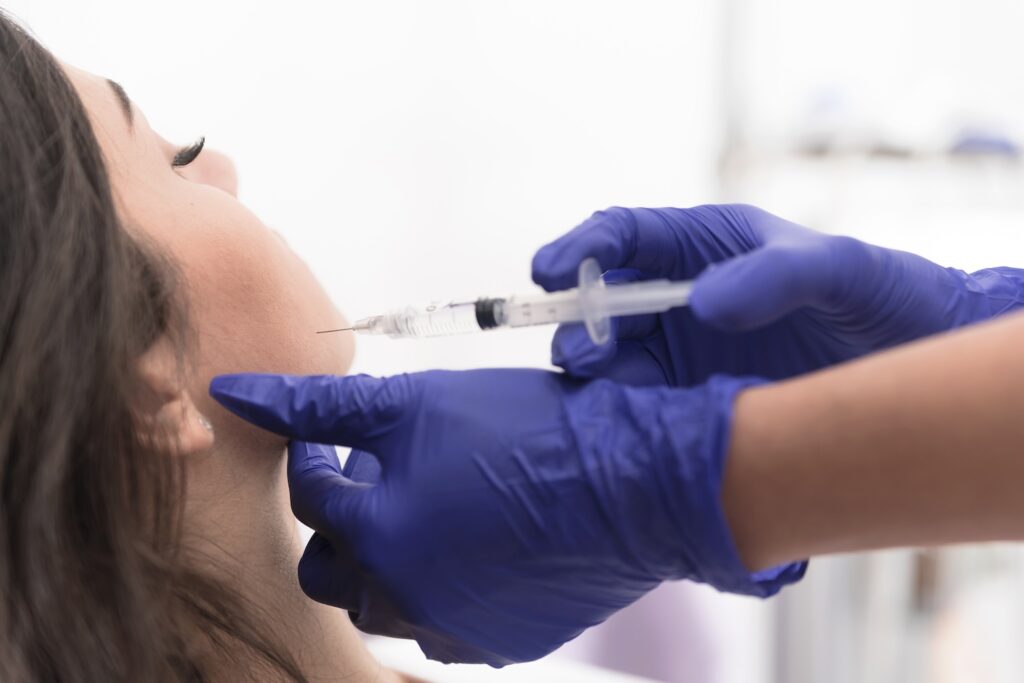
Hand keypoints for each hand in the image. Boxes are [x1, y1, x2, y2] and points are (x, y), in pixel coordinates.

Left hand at [209, 369, 804, 665]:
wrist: (637, 483)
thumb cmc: (533, 433)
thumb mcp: (420, 401)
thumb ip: (323, 405)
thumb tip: (236, 391)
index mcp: (377, 529)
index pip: (309, 494)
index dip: (314, 456)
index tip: (334, 439)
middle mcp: (403, 593)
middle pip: (328, 568)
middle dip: (337, 522)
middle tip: (372, 480)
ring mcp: (450, 627)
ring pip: (379, 605)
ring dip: (382, 562)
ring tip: (420, 513)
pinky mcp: (494, 642)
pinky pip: (438, 627)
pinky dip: (434, 590)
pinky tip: (464, 550)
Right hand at [532, 204, 1023, 384]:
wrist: (917, 358)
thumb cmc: (882, 293)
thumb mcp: (840, 270)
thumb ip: (776, 275)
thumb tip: (699, 305)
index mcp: (707, 243)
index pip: (626, 237)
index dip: (580, 249)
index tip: (548, 270)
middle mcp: (682, 293)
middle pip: (604, 302)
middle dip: (581, 322)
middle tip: (583, 351)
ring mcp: (684, 347)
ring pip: (612, 356)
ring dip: (595, 370)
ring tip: (603, 385)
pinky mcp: (692, 396)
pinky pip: (639, 401)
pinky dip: (622, 409)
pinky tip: (627, 420)